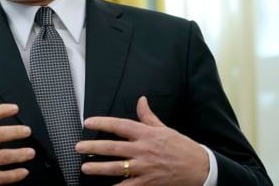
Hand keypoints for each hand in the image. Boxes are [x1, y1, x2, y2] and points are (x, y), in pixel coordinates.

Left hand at [75, 96, 208, 185]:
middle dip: (93, 148)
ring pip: (116, 168)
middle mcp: (143, 150)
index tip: (87, 122)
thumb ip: (148, 116)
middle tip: (78, 147)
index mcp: (146, 134)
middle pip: (113, 148)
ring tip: (85, 168)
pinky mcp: (148, 182)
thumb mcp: (164, 128)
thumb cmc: (181, 147)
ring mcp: (145, 167)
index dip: (102, 123)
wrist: (200, 167)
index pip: (120, 126)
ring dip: (98, 168)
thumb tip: (141, 100)